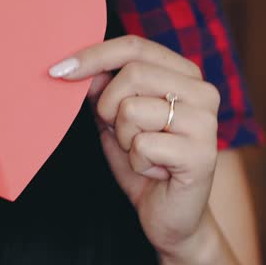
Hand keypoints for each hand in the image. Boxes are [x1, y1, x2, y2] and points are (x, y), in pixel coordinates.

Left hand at [51, 36, 220, 259]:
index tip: (58, 71)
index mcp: (184, 75)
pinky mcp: (203, 154)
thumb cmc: (146, 165)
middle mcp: (203, 92)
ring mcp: (206, 122)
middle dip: (108, 107)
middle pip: (132, 73)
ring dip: (125, 140)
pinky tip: (156, 172)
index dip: (93, 55)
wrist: (172, 218)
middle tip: (121, 135)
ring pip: (133, 110)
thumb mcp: (115, 123)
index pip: (135, 46)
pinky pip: (144, 145)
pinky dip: (138, 163)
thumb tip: (83, 69)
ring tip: (145, 155)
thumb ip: (102, 93)